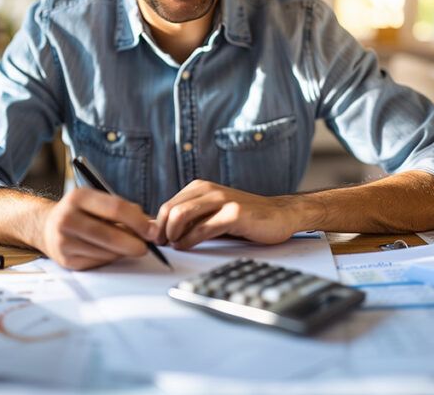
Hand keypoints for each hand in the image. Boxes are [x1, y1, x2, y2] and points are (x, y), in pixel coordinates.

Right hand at [39, 188, 157, 270]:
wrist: (47, 227)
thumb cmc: (81, 213)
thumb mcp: (97, 201)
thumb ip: (124, 210)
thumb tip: (151, 225)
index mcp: (78, 197)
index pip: (115, 208)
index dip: (138, 221)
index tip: (152, 230)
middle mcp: (68, 218)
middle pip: (110, 234)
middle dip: (134, 242)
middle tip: (146, 247)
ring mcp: (64, 241)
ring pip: (105, 251)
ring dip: (123, 251)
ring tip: (130, 247)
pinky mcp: (66, 260)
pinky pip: (98, 262)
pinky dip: (110, 258)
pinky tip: (111, 252)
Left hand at [155, 180, 301, 249]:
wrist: (278, 215)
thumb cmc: (244, 218)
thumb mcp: (212, 215)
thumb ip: (189, 220)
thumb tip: (159, 231)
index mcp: (200, 188)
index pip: (168, 205)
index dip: (157, 225)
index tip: (155, 240)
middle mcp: (209, 190)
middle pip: (171, 209)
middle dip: (161, 230)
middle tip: (161, 245)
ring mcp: (222, 200)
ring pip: (182, 215)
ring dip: (173, 234)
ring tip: (174, 245)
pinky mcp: (233, 213)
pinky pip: (202, 228)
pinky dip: (189, 240)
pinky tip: (187, 246)